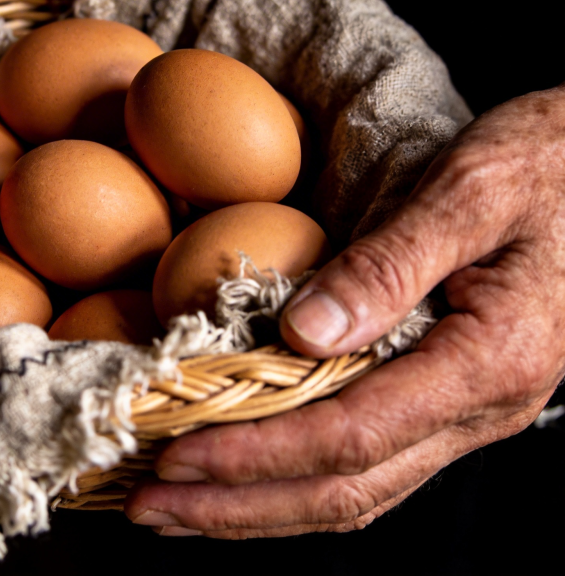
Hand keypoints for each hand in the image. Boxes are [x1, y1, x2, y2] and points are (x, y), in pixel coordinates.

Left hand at [126, 85, 564, 536]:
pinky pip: (367, 456)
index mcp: (488, 360)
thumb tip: (302, 332)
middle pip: (345, 488)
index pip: (349, 434)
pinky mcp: (446, 394)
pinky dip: (295, 470)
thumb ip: (389, 266)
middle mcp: (480, 407)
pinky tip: (249, 464)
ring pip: (356, 488)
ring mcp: (465, 410)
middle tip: (150, 507)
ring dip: (260, 504)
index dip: (255, 454)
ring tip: (180, 506)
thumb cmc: (543, 167)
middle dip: (239, 505)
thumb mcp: (469, 194)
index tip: (176, 457)